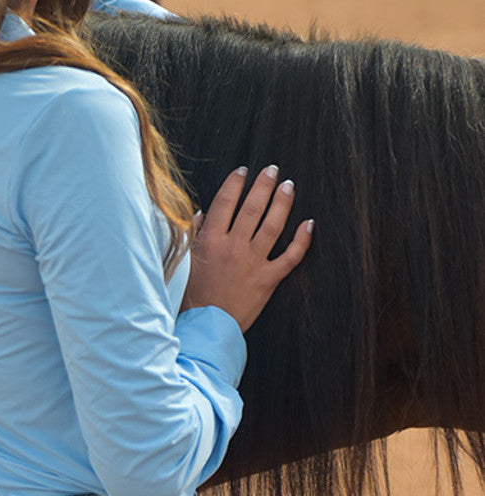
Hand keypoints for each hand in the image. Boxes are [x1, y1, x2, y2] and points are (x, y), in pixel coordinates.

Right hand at [181, 165, 312, 332]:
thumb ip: (195, 235)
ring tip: (288, 186)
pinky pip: (290, 257)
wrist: (206, 325)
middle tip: (272, 169)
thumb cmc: (192, 295)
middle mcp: (233, 247)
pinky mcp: (268, 279)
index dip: (236, 183)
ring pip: (272, 226)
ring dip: (282, 203)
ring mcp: (253, 263)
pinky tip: (309, 224)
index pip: (225, 202)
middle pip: (252, 208)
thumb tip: (202, 214)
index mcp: (211, 240)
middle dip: (263, 185)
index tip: (244, 171)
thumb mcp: (186, 261)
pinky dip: (302, 240)